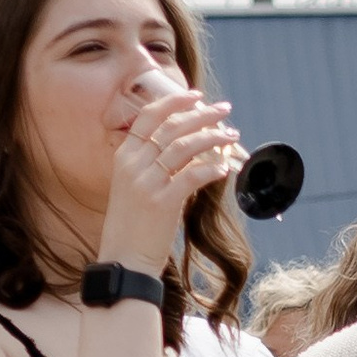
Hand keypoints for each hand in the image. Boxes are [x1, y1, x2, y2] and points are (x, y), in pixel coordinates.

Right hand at [100, 87, 239, 273]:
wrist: (125, 260)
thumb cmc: (133, 225)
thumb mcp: (133, 186)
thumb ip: (152, 164)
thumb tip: (188, 149)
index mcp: (124, 156)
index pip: (150, 116)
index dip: (175, 102)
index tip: (197, 96)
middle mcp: (133, 164)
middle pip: (172, 127)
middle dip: (202, 115)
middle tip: (225, 111)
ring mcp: (146, 182)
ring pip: (185, 147)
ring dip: (213, 138)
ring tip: (232, 137)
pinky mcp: (162, 202)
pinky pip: (192, 176)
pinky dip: (211, 169)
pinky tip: (225, 169)